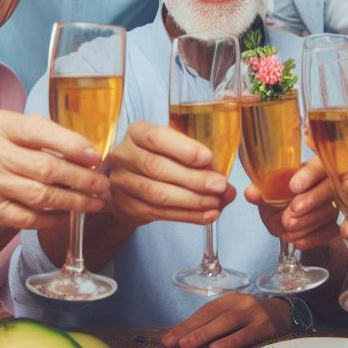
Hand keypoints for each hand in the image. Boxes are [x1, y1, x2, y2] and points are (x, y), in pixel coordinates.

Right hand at [0, 110, 109, 229]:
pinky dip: (52, 219)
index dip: (72, 144)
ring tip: (96, 203)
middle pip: (46, 168)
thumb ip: (36, 131)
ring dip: (74, 202)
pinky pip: (28, 218)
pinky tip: (68, 216)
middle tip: (103, 185)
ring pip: (41, 196)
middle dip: (82, 179)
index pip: (41, 132)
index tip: (96, 156)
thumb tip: (83, 146)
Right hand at [108, 121, 234, 226]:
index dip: (184, 149)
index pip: (157, 138)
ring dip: (193, 200)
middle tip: (220, 186)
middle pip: (158, 168)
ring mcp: (122, 183)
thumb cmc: (159, 157)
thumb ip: (198, 159)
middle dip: (194, 179)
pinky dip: (187, 216)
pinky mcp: (127, 206)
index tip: (208, 159)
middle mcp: (124, 155)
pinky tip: (207, 215)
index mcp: (136, 132)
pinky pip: (160, 213)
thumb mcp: (173, 147)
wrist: (130, 181)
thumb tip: (226, 184)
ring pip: (158, 194)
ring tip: (217, 202)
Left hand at [161, 293, 291, 347]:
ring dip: (205, 334)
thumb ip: (216, 325)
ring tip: (188, 345)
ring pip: (226, 322)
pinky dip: (230, 341)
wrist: (288, 313)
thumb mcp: (236, 315)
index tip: (167, 339)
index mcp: (229, 300)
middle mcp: (240, 303)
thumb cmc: (255, 319)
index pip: (203, 312)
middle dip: (190, 330)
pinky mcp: (266, 326)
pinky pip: (246, 334)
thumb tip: (186, 340)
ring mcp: (254, 313)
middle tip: (173, 343)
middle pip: (211, 315)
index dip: (185, 325)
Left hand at [244, 157, 338, 249]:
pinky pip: (331, 231)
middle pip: (328, 189)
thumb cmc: (277, 200)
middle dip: (309, 201)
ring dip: (308, 222)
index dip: (308, 176)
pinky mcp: (333, 223)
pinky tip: (298, 241)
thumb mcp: (266, 194)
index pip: (316, 167)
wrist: (283, 219)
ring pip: (329, 211)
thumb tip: (250, 193)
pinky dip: (314, 238)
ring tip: (288, 230)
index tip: (293, 186)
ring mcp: (333, 204)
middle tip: (291, 213)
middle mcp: (326, 183)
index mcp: (310, 169)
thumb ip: (260, 192)